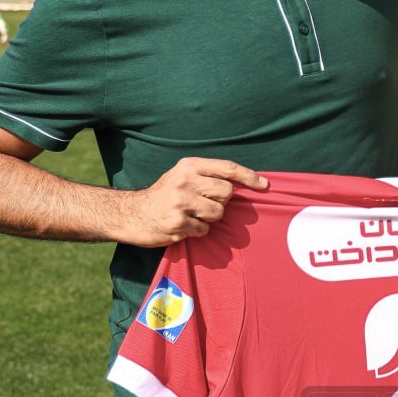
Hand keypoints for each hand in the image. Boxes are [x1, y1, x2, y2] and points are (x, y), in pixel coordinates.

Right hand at [122, 158, 267, 246]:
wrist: (132, 213)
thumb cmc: (164, 194)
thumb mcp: (183, 175)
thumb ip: (208, 176)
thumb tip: (245, 183)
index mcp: (189, 165)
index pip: (228, 168)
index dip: (249, 177)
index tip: (265, 185)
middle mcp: (185, 181)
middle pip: (227, 193)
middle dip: (220, 202)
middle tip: (202, 203)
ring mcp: (181, 202)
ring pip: (218, 213)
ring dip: (209, 218)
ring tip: (190, 214)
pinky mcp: (177, 222)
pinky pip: (204, 230)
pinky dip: (197, 231)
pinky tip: (183, 225)